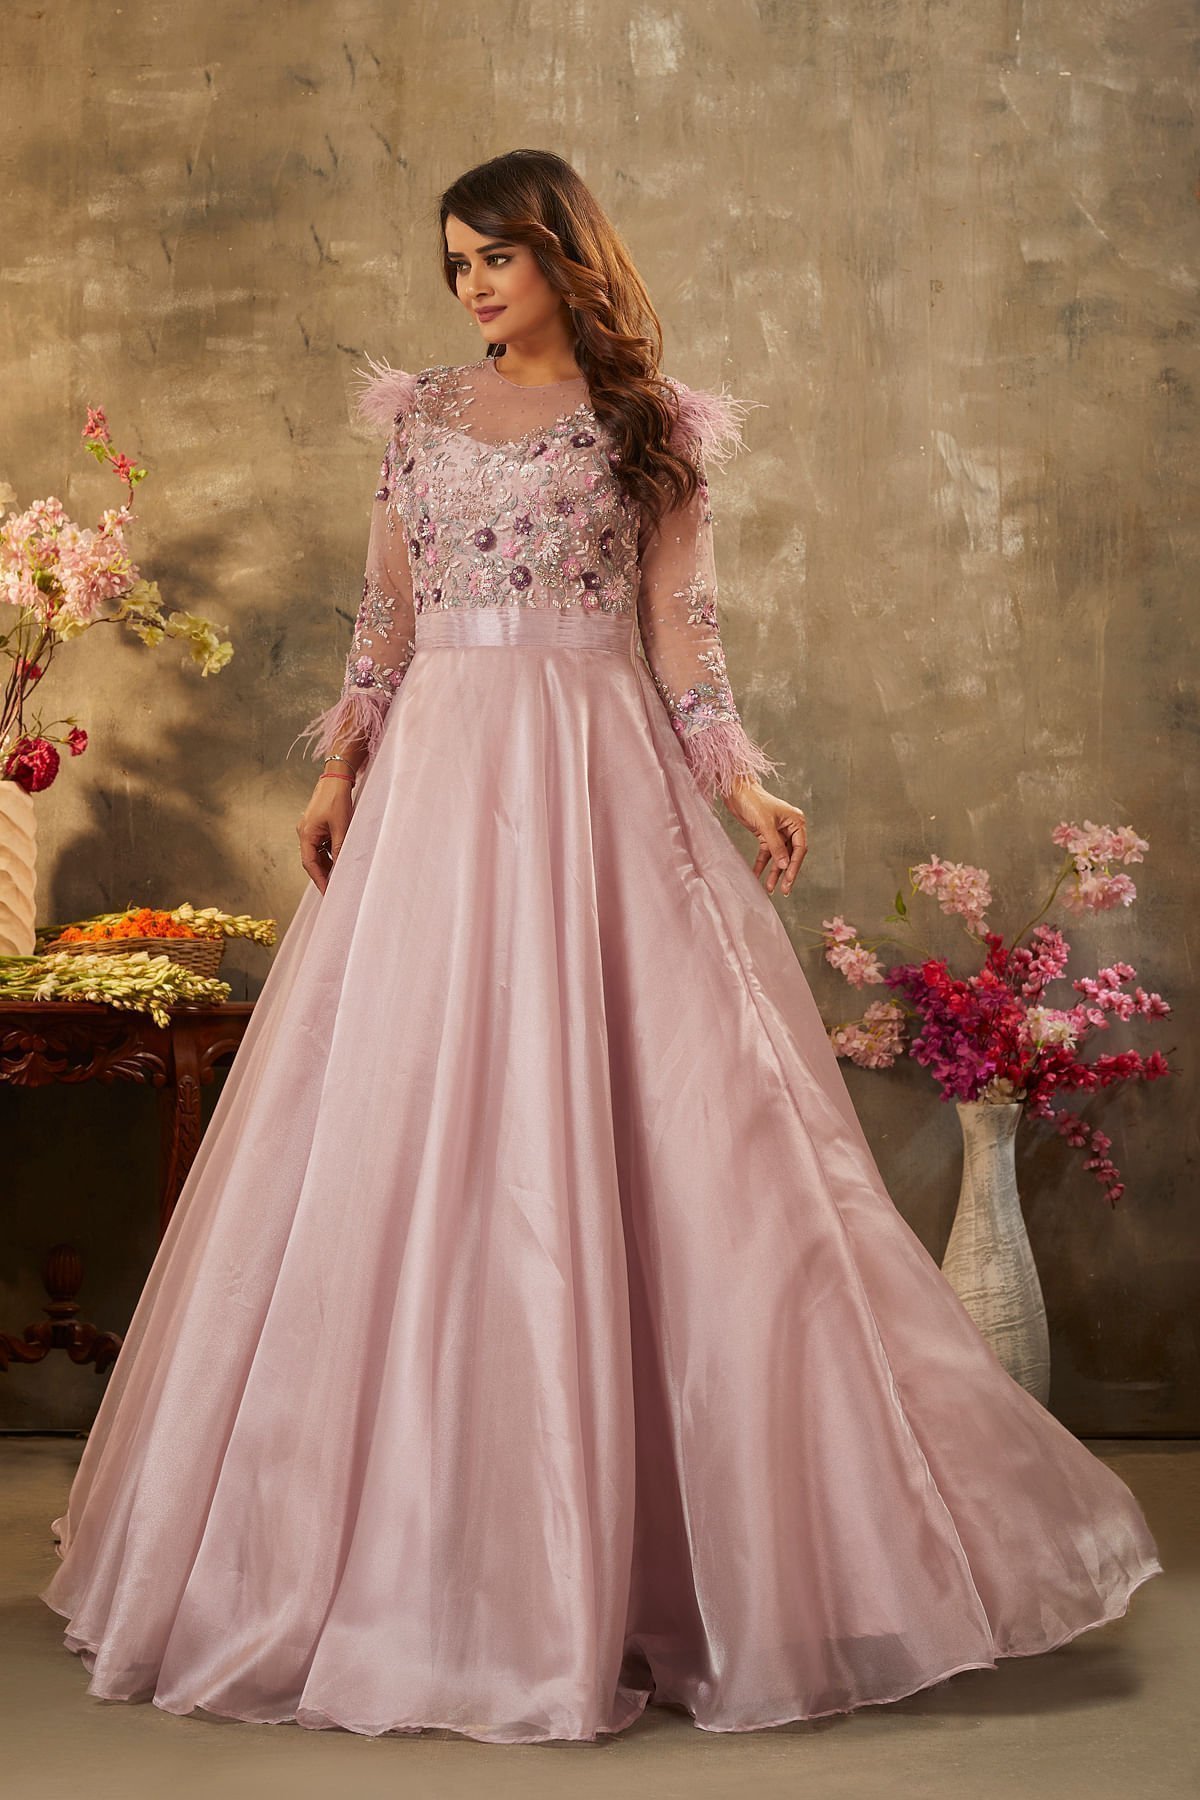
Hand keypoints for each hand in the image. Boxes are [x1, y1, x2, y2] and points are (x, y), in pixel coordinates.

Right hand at [297, 775, 354, 894]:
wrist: (336, 778)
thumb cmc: (336, 799)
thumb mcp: (341, 827)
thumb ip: (339, 849)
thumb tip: (341, 867)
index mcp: (306, 834)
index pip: (309, 864)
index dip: (319, 879)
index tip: (327, 891)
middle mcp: (306, 833)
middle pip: (312, 860)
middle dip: (323, 874)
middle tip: (334, 887)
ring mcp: (312, 829)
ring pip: (318, 853)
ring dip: (328, 864)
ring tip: (339, 875)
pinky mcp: (319, 826)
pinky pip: (323, 845)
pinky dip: (330, 853)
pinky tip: (340, 859)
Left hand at [722, 779, 807, 896]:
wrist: (736, 791)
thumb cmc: (754, 802)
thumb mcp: (766, 825)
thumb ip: (776, 846)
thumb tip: (785, 865)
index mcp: (796, 822)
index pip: (799, 849)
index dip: (794, 866)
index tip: (789, 880)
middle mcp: (790, 828)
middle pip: (790, 855)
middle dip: (786, 872)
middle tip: (784, 890)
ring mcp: (778, 832)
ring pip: (778, 857)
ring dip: (774, 872)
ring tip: (770, 888)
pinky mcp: (765, 834)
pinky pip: (766, 853)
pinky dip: (761, 864)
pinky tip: (757, 876)